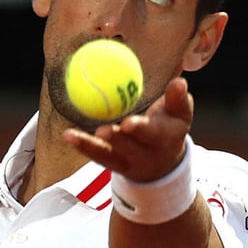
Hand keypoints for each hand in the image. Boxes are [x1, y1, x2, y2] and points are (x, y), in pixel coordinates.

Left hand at [62, 77, 193, 181]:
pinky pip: (97, 155)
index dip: (142, 129)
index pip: (155, 133)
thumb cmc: (170, 127)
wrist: (164, 164)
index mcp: (165, 138)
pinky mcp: (114, 165)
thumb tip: (179, 82)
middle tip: (103, 130)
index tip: (128, 124)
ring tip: (73, 135)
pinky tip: (67, 136)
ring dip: (91, 145)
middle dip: (117, 140)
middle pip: (131, 147)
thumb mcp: (180, 114)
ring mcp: (129, 161)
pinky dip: (82, 145)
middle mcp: (147, 153)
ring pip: (109, 154)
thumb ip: (178, 98)